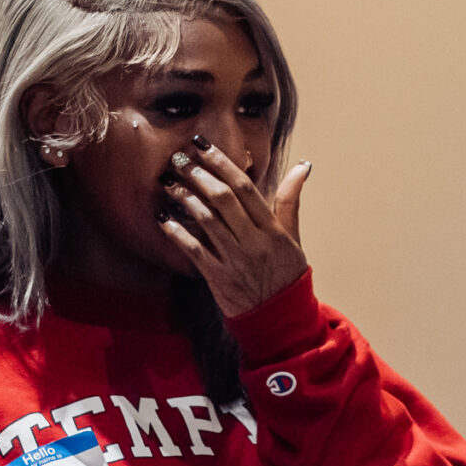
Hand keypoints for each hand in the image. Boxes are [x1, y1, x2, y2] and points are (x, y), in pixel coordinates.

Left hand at [158, 137, 311, 316]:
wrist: (281, 319)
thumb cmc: (287, 274)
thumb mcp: (293, 237)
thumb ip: (290, 201)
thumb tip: (302, 166)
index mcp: (272, 229)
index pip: (245, 188)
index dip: (222, 164)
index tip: (203, 146)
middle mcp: (254, 242)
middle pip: (223, 200)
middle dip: (198, 176)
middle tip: (179, 159)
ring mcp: (235, 260)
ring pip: (207, 221)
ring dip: (184, 198)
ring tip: (168, 182)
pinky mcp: (218, 278)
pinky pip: (195, 250)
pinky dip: (178, 232)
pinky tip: (164, 218)